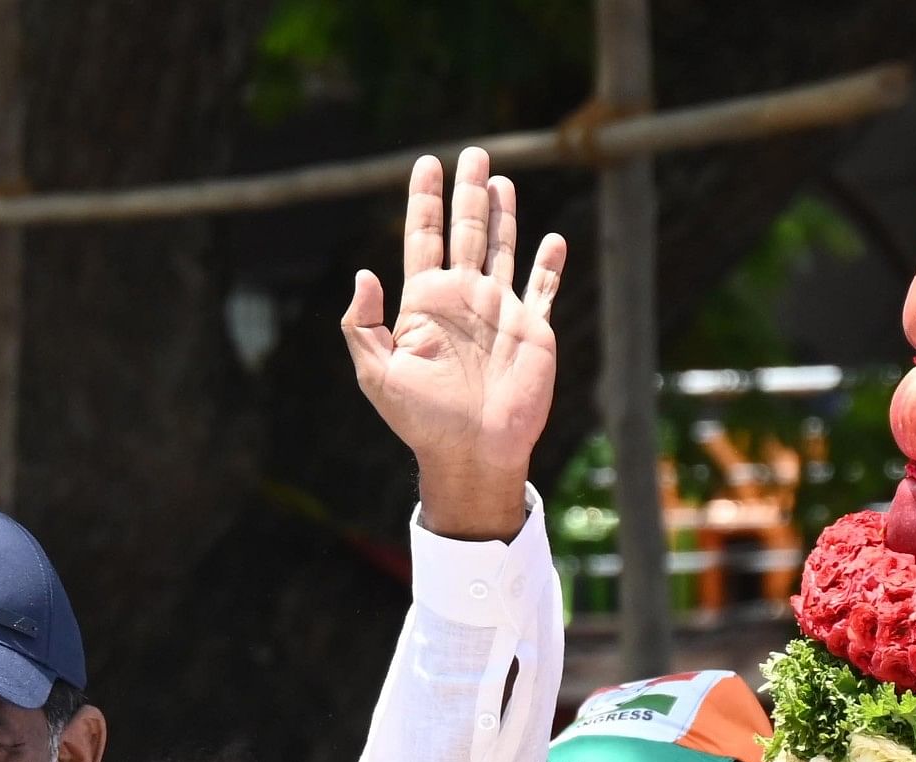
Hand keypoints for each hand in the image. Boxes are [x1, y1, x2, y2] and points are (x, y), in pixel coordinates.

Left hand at [341, 147, 566, 541]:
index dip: (424, 201)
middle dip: (468, 193)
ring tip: (501, 180)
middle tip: (472, 155)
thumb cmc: (421, 420)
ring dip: (503, 216)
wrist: (472, 452)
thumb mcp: (378, 375)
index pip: (423, 238)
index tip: (426, 164)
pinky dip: (548, 266)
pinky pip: (543, 289)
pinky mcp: (532, 329)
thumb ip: (364, 325)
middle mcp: (462, 299)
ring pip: (502, 249)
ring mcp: (498, 311)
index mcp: (425, 303)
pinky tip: (552, 241)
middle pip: (466, 232)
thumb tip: (364, 274)